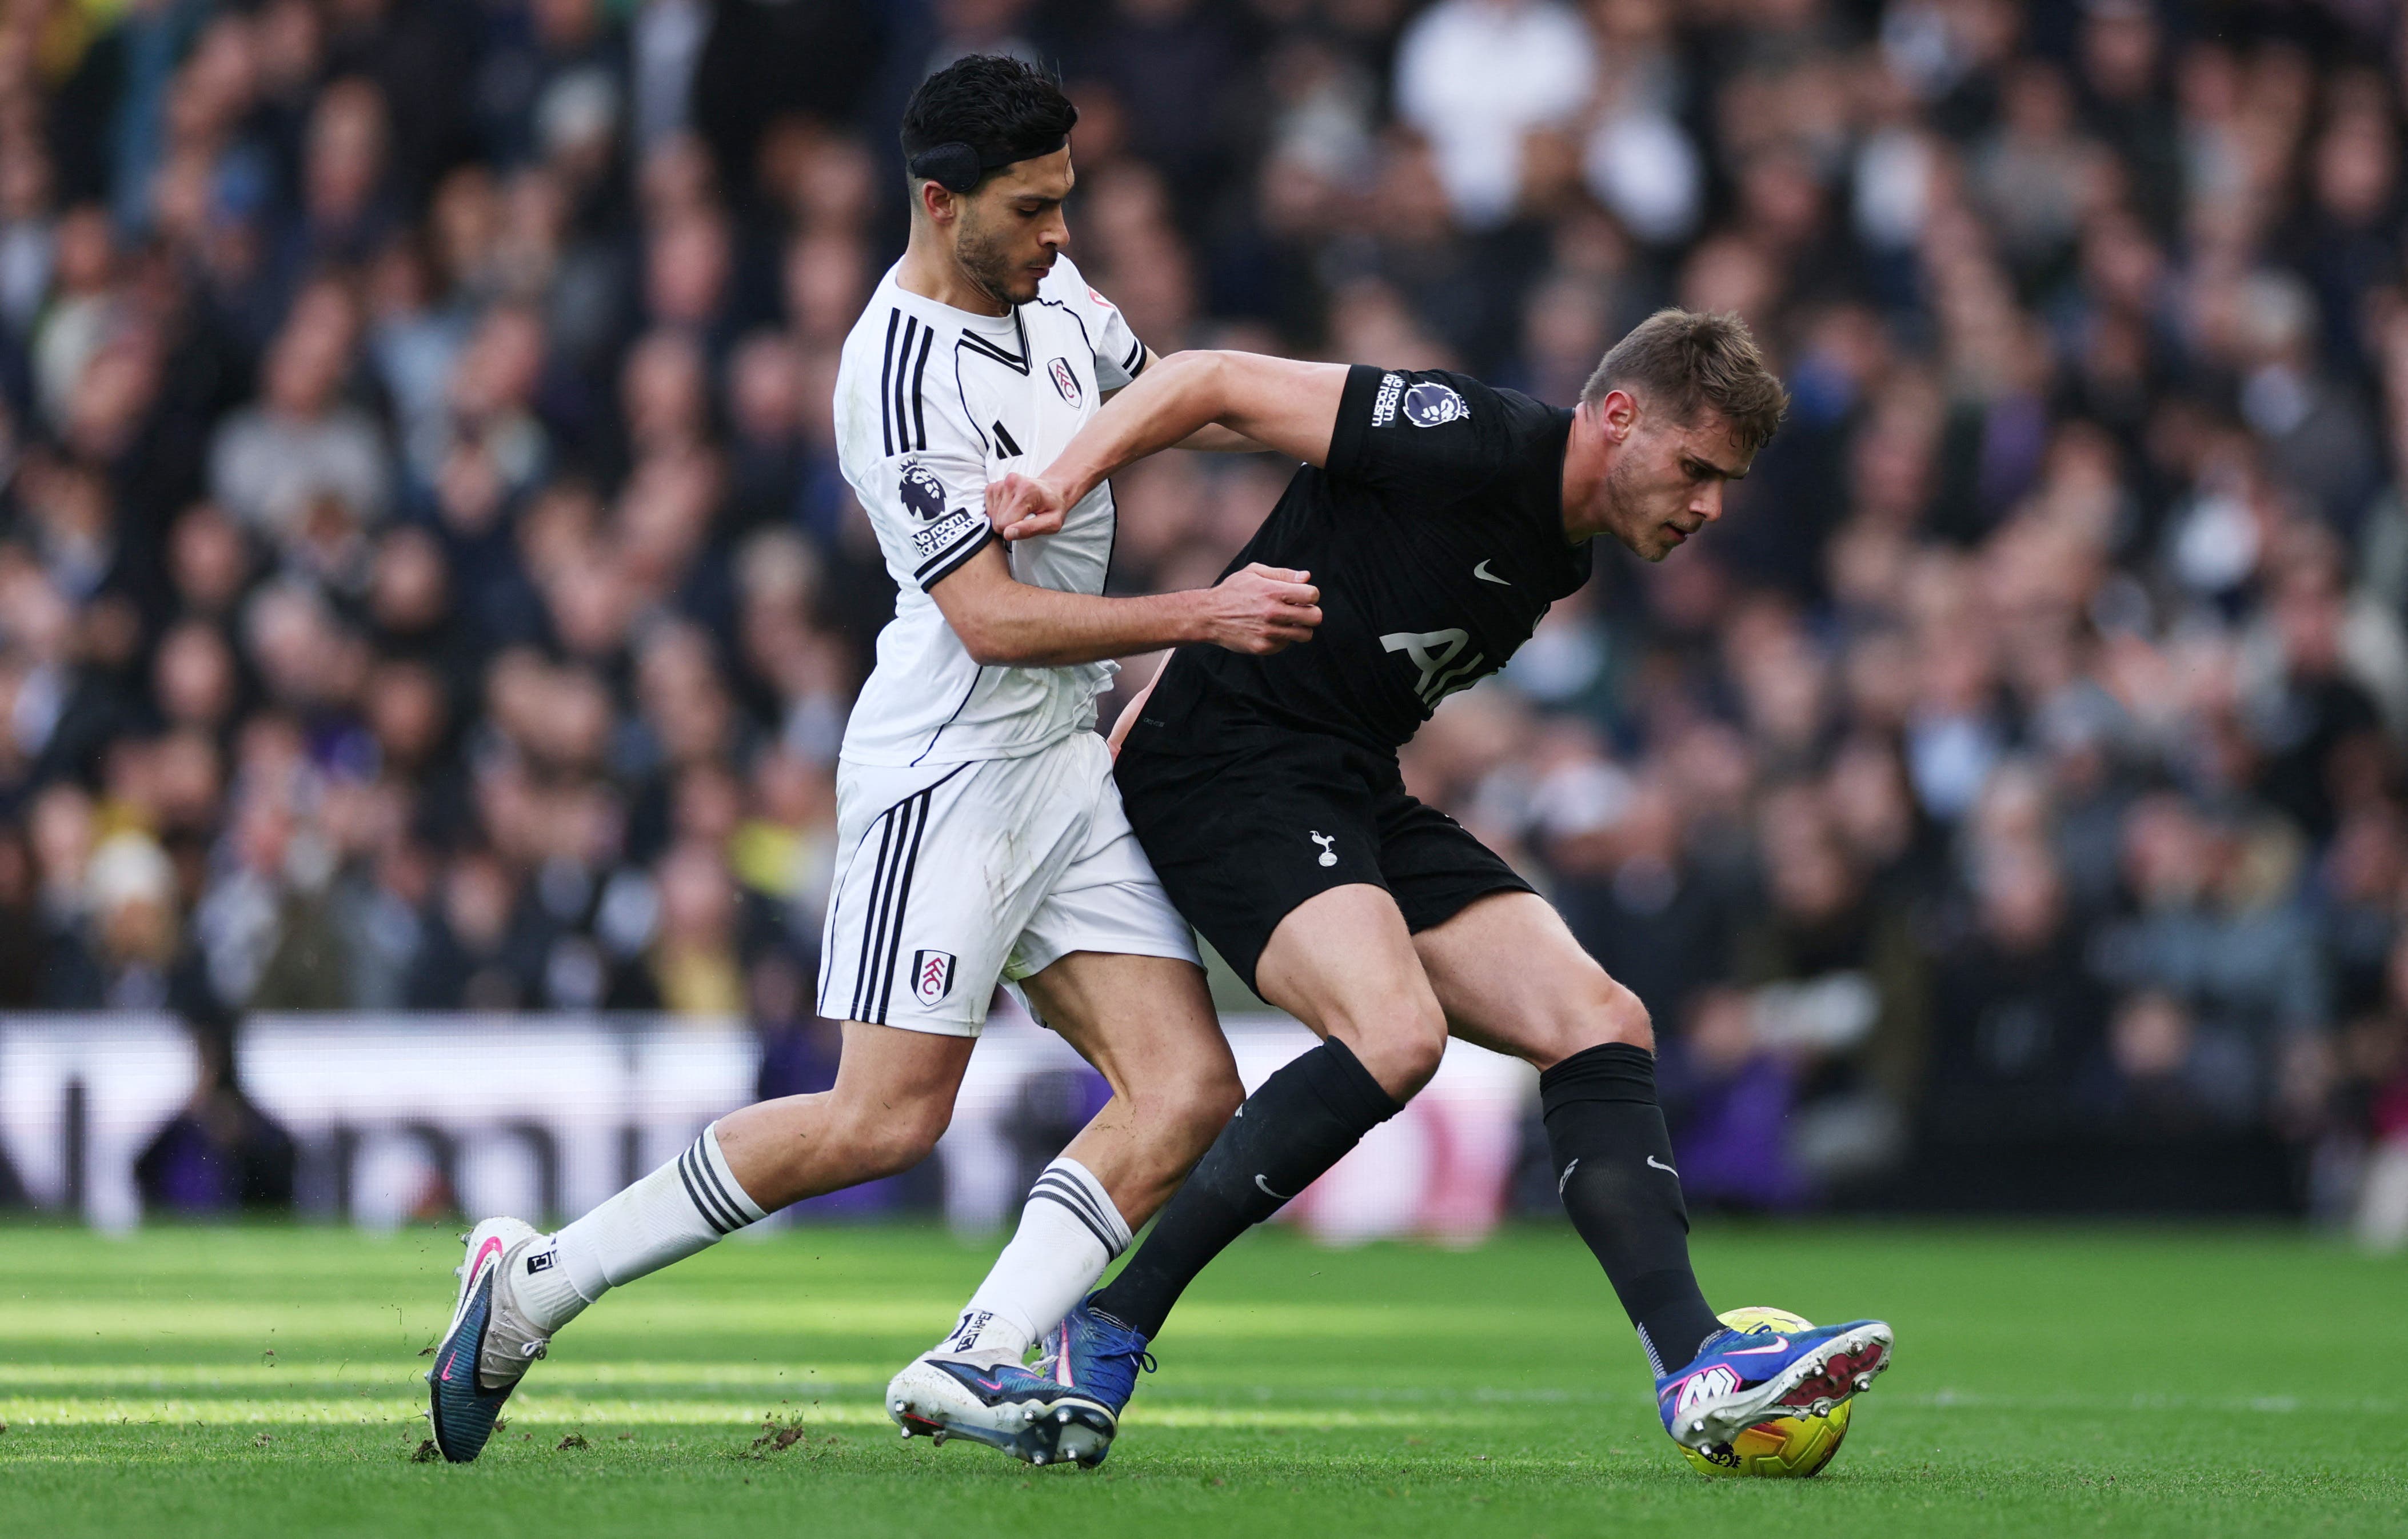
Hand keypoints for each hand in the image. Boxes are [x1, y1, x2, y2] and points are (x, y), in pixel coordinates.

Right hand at [986, 472, 1071, 539]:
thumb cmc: (1053, 508)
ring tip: (1019, 512)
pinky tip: (1011, 508)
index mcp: (1027, 491)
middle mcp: (1011, 482)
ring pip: (992, 515)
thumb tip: (1007, 534)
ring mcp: (1001, 482)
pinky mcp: (994, 485)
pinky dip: (998, 512)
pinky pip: (988, 508)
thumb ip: (1031, 529)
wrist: (1052, 491)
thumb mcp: (1052, 523)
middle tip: (1024, 519)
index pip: (1006, 523)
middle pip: (997, 520)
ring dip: (1004, 518)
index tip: (1027, 525)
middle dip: (1009, 525)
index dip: (1015, 530)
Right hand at [1189, 564, 1320, 654]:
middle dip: (1310, 612)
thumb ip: (1283, 574)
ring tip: (1288, 621)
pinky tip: (1271, 629)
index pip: (1312, 595)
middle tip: (1299, 610)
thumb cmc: (1232, 591)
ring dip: (1300, 627)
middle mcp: (1273, 613)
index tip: (1300, 596)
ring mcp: (1269, 632)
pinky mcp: (1263, 647)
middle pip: (1315, 617)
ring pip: (1305, 634)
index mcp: (1273, 591)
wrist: (1208, 616)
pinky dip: (1283, 637)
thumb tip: (1306, 577)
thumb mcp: (1254, 573)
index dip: (1310, 594)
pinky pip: (1287, 644)